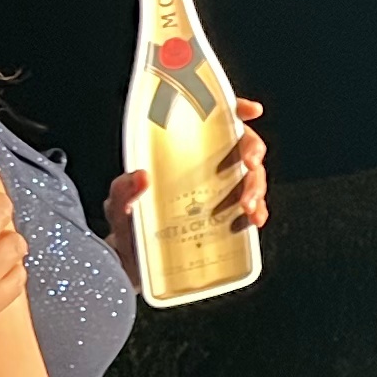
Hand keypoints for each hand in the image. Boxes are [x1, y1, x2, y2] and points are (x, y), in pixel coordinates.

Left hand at [105, 99, 269, 282]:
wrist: (134, 266)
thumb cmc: (127, 228)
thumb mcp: (119, 205)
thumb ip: (123, 190)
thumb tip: (141, 177)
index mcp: (183, 153)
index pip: (213, 121)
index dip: (235, 110)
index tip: (251, 111)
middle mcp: (206, 167)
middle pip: (241, 146)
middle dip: (252, 151)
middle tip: (249, 164)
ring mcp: (219, 193)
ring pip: (251, 177)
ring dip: (256, 186)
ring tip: (248, 204)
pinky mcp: (228, 219)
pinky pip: (251, 209)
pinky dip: (258, 212)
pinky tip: (255, 220)